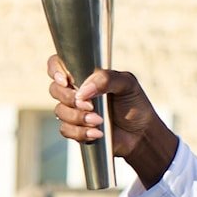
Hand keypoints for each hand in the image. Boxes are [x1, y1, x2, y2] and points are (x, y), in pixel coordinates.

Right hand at [48, 57, 177, 183]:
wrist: (141, 132)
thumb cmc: (135, 104)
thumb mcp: (127, 84)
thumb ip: (106, 79)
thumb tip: (83, 90)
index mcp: (87, 75)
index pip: (59, 64)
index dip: (55, 70)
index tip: (65, 80)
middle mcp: (77, 91)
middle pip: (55, 89)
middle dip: (70, 98)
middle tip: (90, 105)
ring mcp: (74, 110)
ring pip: (60, 111)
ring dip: (78, 117)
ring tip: (100, 120)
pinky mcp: (75, 129)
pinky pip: (66, 130)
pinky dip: (81, 132)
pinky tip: (98, 133)